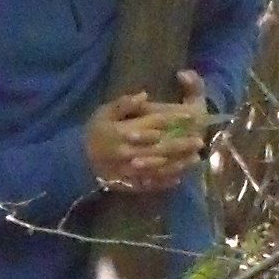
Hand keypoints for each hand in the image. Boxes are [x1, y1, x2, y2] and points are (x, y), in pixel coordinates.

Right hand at [84, 82, 205, 194]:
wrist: (78, 162)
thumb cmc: (93, 133)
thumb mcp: (103, 112)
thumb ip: (123, 104)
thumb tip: (144, 95)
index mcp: (125, 131)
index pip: (155, 123)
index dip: (174, 119)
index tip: (191, 115)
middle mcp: (131, 151)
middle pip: (161, 146)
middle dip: (182, 144)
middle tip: (200, 141)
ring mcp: (132, 170)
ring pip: (160, 166)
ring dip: (178, 163)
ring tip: (195, 159)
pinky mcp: (131, 183)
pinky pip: (151, 183)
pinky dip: (165, 181)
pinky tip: (179, 178)